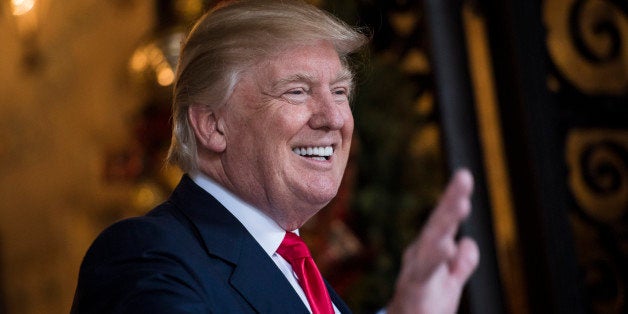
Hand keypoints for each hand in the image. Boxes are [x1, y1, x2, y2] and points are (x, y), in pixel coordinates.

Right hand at [386, 169, 479, 313]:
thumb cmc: (423, 308)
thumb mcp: (448, 286)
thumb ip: (460, 265)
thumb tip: (467, 241)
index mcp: (429, 252)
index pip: (445, 222)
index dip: (454, 199)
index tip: (464, 176)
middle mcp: (419, 256)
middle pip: (438, 225)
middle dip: (451, 201)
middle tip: (464, 176)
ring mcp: (414, 272)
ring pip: (431, 243)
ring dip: (446, 222)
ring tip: (462, 203)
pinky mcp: (413, 291)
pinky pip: (423, 273)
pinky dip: (435, 259)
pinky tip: (448, 247)